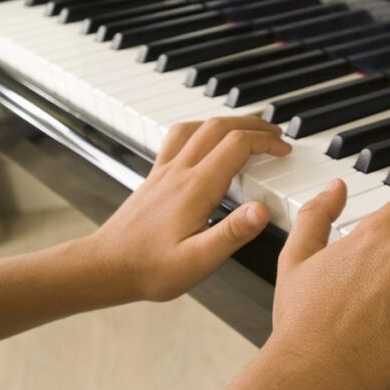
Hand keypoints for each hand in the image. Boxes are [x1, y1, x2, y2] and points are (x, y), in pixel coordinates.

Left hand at [86, 116, 290, 301]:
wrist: (105, 267)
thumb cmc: (151, 269)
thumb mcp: (199, 260)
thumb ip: (233, 233)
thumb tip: (262, 210)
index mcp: (196, 188)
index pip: (237, 146)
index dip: (265, 143)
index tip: (284, 151)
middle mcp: (179, 172)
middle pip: (219, 126)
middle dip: (253, 125)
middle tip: (276, 134)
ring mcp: (165, 171)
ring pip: (198, 126)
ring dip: (227, 121)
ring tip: (248, 128)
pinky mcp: (155, 177)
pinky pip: (178, 138)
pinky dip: (200, 128)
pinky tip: (205, 139)